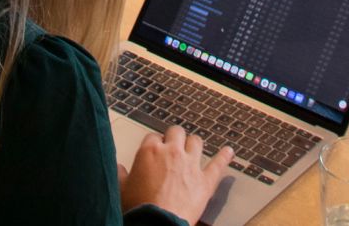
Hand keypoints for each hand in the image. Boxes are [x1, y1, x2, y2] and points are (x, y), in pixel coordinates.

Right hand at [119, 126, 233, 222]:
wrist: (156, 224)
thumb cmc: (137, 209)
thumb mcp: (121, 190)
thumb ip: (120, 175)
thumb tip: (118, 168)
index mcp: (150, 151)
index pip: (153, 137)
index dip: (153, 144)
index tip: (153, 151)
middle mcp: (172, 152)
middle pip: (176, 132)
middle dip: (174, 137)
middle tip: (172, 147)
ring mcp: (190, 164)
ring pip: (196, 142)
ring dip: (193, 144)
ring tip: (191, 147)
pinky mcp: (204, 180)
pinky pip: (217, 165)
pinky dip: (224, 157)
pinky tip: (229, 152)